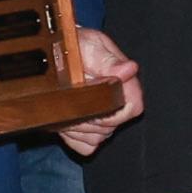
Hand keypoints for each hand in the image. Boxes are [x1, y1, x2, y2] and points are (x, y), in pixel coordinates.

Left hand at [58, 27, 141, 154]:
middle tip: (68, 100)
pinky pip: (86, 146)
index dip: (114, 111)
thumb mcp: (88, 46)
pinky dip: (73, 137)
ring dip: (78, 126)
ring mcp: (104, 119)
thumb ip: (106, 60)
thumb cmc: (74, 46)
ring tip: (64, 107)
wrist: (57, 52)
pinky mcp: (89, 131)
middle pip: (112, 126)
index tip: (93, 104)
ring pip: (98, 138)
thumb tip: (129, 69)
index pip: (134, 107)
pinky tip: (65, 119)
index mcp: (123, 81)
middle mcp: (117, 102)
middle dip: (88, 117)